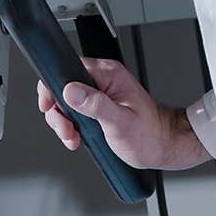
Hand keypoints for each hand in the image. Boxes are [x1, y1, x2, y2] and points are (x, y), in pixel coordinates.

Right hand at [37, 57, 204, 168]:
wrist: (163, 146)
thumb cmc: (149, 135)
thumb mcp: (120, 122)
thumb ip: (95, 105)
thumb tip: (71, 91)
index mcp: (109, 74)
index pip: (68, 69)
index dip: (54, 89)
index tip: (53, 108)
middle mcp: (103, 79)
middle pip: (62, 87)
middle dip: (58, 112)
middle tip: (68, 130)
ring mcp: (99, 93)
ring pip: (65, 102)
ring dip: (63, 122)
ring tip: (74, 137)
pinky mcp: (97, 105)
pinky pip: (74, 111)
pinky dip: (70, 126)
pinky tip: (78, 136)